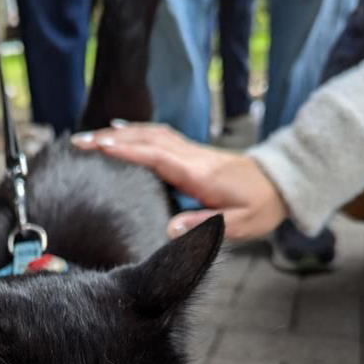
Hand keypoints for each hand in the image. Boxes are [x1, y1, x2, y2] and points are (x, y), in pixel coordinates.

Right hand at [71, 123, 287, 240]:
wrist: (283, 184)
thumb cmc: (262, 206)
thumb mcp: (240, 223)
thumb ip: (205, 224)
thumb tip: (171, 229)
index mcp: (200, 174)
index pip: (157, 156)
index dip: (127, 150)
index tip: (99, 146)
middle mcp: (193, 158)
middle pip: (147, 139)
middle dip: (112, 139)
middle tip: (80, 142)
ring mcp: (193, 154)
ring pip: (152, 135)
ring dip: (121, 134)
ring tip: (92, 137)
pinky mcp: (194, 155)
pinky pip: (161, 138)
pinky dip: (138, 134)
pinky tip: (123, 135)